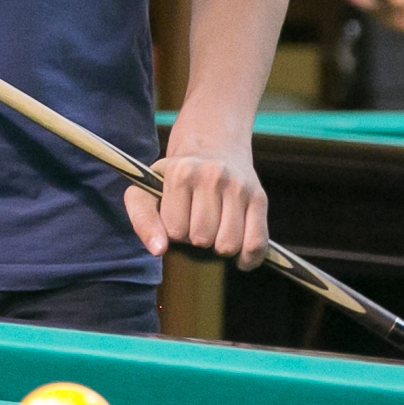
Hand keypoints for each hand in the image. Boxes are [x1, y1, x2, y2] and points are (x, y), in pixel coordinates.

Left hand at [125, 145, 269, 270]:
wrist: (213, 146)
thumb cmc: (175, 178)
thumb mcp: (147, 191)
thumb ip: (143, 221)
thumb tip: (159, 250)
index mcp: (181, 172)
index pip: (174, 230)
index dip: (174, 231)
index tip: (178, 217)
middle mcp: (213, 175)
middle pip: (202, 238)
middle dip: (196, 240)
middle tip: (196, 223)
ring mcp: (239, 186)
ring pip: (229, 245)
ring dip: (219, 248)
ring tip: (214, 231)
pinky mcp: (260, 198)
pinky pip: (256, 244)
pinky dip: (248, 258)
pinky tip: (238, 254)